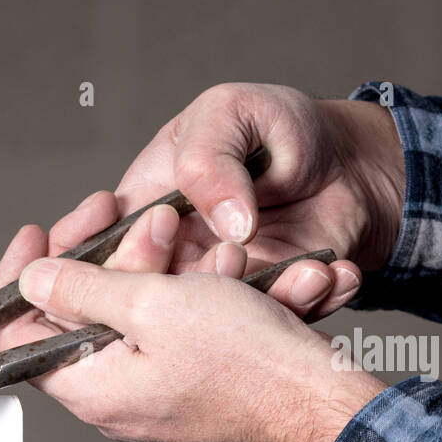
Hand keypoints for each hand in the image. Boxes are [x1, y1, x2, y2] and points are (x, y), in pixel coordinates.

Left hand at [0, 205, 384, 441]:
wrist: (322, 400)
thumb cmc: (249, 366)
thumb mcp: (154, 306)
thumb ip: (84, 289)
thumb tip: (32, 281)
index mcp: (91, 388)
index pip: (22, 335)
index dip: (26, 277)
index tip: (41, 235)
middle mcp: (117, 397)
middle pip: (88, 312)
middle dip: (123, 254)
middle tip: (157, 223)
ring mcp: (156, 391)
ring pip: (143, 311)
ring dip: (176, 268)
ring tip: (219, 254)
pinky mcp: (193, 381)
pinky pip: (183, 326)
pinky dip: (205, 293)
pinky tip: (236, 276)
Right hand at [38, 82, 404, 320]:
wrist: (354, 165)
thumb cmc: (279, 130)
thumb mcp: (231, 113)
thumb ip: (208, 160)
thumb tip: (225, 226)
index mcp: (139, 215)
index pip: (87, 254)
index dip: (90, 258)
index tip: (148, 227)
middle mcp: (168, 264)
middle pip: (140, 306)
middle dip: (186, 285)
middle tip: (237, 248)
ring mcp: (213, 295)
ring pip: (210, 328)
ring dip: (259, 298)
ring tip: (305, 268)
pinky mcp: (258, 313)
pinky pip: (269, 326)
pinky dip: (304, 304)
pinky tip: (327, 275)